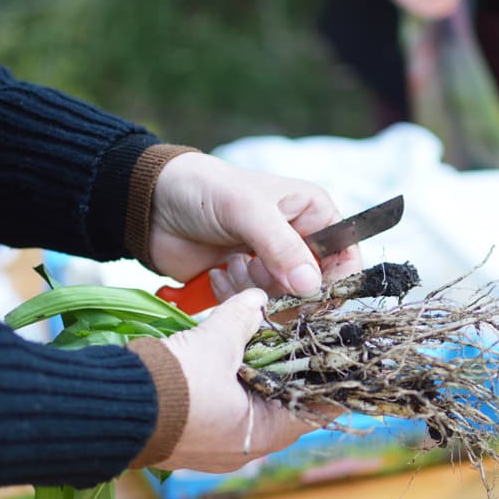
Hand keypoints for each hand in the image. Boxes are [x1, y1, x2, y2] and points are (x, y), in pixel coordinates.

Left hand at [149, 152, 361, 298]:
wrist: (153, 205)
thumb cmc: (205, 190)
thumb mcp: (247, 210)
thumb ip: (281, 247)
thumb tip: (311, 286)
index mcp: (313, 214)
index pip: (346, 257)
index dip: (334, 281)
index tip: (309, 295)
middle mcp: (298, 242)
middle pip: (315, 289)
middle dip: (286, 289)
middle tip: (257, 272)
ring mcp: (272, 266)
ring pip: (284, 302)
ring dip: (255, 290)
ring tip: (231, 264)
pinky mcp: (246, 286)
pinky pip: (254, 308)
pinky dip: (235, 298)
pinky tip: (217, 274)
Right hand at [156, 288, 320, 471]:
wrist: (110, 408)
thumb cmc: (171, 385)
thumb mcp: (215, 343)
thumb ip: (242, 319)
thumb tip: (258, 300)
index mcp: (261, 435)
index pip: (313, 410)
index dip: (328, 382)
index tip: (335, 359)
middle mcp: (242, 448)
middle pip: (279, 407)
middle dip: (284, 373)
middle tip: (294, 342)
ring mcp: (213, 447)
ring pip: (247, 409)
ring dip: (251, 380)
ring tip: (255, 347)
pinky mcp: (188, 439)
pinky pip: (219, 413)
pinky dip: (224, 389)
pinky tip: (220, 361)